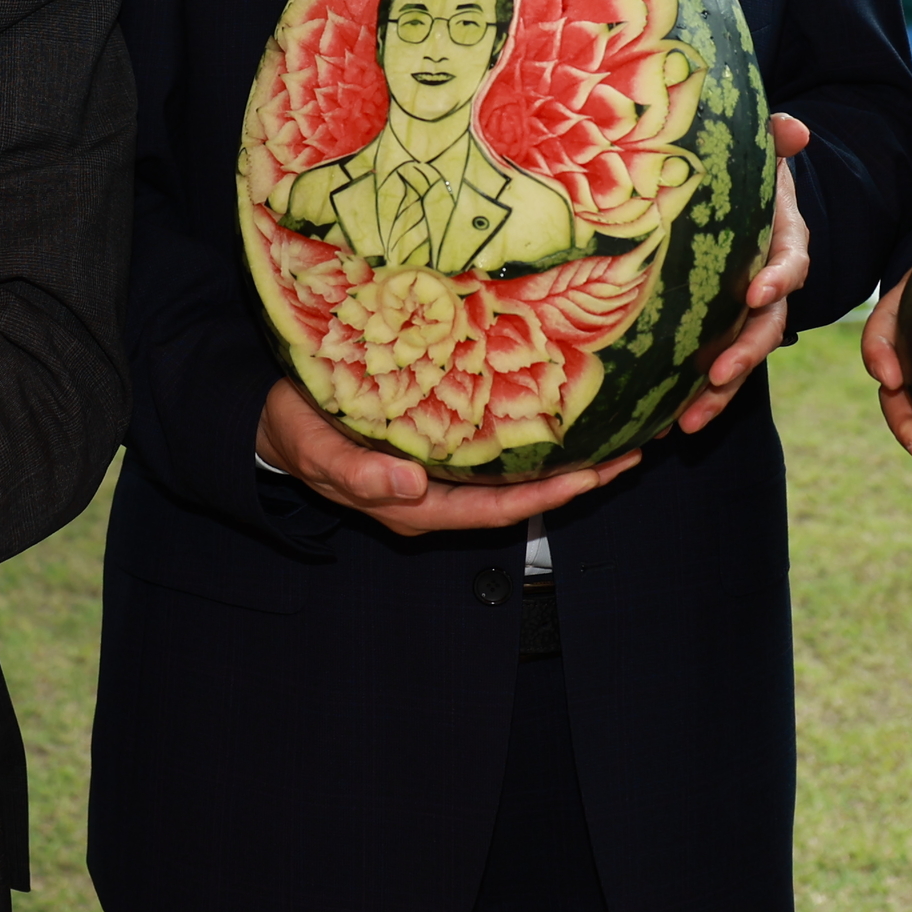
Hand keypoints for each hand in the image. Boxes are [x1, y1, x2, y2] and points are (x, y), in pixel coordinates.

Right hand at [255, 382, 635, 536]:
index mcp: (416, 507)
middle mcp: (439, 494)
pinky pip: (499, 445)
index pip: (497, 509)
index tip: (593, 474)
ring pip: (517, 470)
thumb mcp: (314, 451)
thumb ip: (355, 474)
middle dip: (579, 474)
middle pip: (521, 493)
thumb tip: (409, 489)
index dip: (547, 495)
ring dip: (567, 452)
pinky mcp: (441, 442)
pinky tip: (563, 402)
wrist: (275, 422)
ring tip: (622, 426)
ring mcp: (442, 471)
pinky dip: (535, 428)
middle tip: (636, 445)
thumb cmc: (294, 436)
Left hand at [668, 116, 813, 434]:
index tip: (758, 291)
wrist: (735, 202)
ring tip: (685, 424)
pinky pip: (711, 371)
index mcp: (784, 246)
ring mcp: (745, 317)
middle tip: (716, 374)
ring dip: (717, 394)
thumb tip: (795, 128)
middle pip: (767, 328)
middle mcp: (770, 288)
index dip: (778, 279)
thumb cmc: (745, 177)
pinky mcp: (718, 335)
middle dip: (743, 354)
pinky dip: (691, 399)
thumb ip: (775, 140)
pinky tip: (660, 427)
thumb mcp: (759, 155)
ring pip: (739, 361)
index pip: (791, 265)